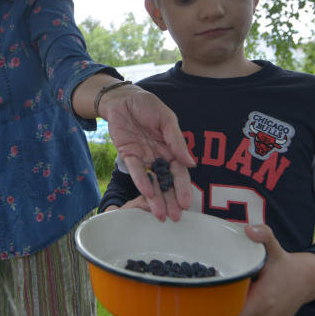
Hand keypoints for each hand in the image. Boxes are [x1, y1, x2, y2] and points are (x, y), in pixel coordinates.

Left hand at [98, 84, 195, 221]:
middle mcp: (158, 157)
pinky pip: (135, 170)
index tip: (187, 203)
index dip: (183, 188)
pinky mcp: (128, 155)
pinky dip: (141, 181)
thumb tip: (191, 163)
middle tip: (175, 217)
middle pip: (166, 182)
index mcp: (171, 149)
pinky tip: (147, 193)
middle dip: (171, 200)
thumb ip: (176, 140)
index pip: (179, 173)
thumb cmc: (147, 106)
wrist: (123, 98)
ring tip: (161, 215)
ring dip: (156, 199)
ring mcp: (143, 158)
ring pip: (151, 182)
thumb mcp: (166, 119)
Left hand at [229, 225, 314, 315]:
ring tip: (253, 291)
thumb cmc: (285, 265)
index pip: (234, 315)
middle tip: (244, 285)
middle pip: (235, 315)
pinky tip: (258, 300)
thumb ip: (263, 235)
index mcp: (264, 301)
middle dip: (234, 301)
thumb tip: (249, 230)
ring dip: (243, 307)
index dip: (226, 303)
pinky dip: (251, 314)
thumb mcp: (274, 248)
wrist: (307, 281)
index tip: (228, 288)